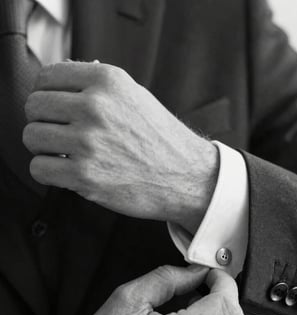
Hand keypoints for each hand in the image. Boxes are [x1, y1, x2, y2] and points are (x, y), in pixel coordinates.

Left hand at [23, 62, 218, 232]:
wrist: (186, 176)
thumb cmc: (161, 139)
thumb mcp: (136, 96)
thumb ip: (97, 86)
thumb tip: (60, 81)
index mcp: (107, 81)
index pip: (47, 77)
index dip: (46, 94)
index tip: (54, 108)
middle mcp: (95, 107)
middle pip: (34, 106)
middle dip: (43, 121)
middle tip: (58, 132)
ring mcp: (88, 142)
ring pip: (32, 137)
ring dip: (44, 147)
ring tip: (64, 153)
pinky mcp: (85, 175)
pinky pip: (39, 168)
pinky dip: (48, 171)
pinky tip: (66, 170)